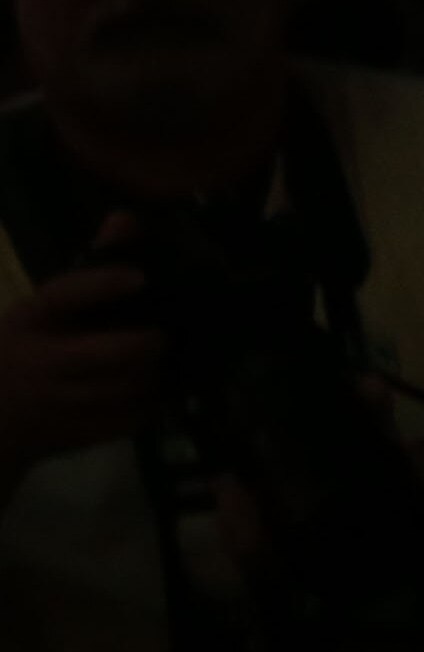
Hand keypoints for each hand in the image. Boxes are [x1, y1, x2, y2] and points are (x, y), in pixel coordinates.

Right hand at [0, 227, 160, 481]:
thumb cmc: (28, 349)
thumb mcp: (45, 310)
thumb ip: (90, 267)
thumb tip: (124, 218)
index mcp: (29, 321)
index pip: (61, 297)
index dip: (100, 285)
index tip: (139, 277)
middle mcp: (37, 361)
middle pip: (95, 355)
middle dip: (138, 346)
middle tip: (161, 336)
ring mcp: (53, 402)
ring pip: (114, 392)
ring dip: (147, 378)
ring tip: (166, 364)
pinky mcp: (71, 433)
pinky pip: (121, 421)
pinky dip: (147, 408)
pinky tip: (160, 393)